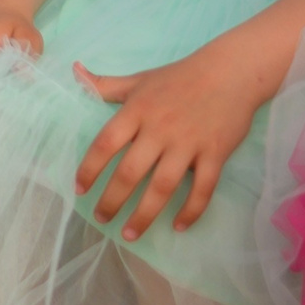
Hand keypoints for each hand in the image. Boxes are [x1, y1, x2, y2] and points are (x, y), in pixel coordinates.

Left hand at [73, 45, 269, 240]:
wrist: (230, 72)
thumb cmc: (179, 77)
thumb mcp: (138, 79)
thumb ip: (104, 84)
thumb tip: (74, 70)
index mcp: (137, 110)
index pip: (105, 143)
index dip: (90, 168)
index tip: (79, 190)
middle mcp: (159, 129)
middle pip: (131, 172)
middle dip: (112, 200)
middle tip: (100, 219)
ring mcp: (188, 144)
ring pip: (162, 187)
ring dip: (144, 215)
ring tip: (129, 234)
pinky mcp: (214, 155)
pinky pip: (202, 189)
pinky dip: (191, 211)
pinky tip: (178, 226)